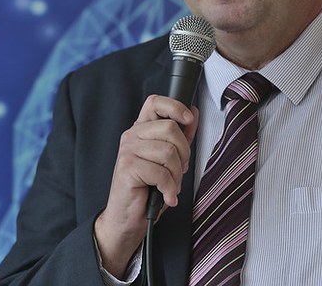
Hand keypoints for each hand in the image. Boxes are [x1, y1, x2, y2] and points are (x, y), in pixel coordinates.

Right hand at [94, 94, 197, 275]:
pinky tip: (166, 196)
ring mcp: (128, 150)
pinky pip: (161, 172)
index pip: (155, 102)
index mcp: (141, 129)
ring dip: (176, 174)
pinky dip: (169, 188)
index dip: (175, 106)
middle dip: (183, 152)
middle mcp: (132, 136)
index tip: (189, 119)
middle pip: (170, 127)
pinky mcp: (127, 168)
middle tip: (179, 170)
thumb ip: (180, 136)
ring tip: (170, 185)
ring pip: (168, 151)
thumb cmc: (148, 189)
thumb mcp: (169, 160)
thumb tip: (193, 113)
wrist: (127, 218)